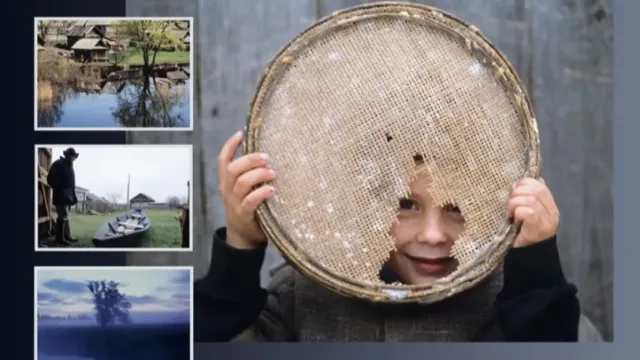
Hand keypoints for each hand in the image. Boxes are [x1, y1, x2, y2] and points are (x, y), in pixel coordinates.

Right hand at [217, 131, 275, 248]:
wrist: (243, 237)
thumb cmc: (249, 208)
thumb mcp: (244, 190)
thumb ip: (250, 174)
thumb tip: (269, 155)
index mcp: (226, 181)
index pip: (223, 160)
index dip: (230, 145)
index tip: (241, 133)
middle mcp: (227, 190)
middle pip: (233, 168)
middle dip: (250, 160)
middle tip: (267, 157)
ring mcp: (234, 202)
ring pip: (242, 182)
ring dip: (259, 174)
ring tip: (273, 173)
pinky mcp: (244, 214)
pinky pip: (250, 201)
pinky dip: (262, 193)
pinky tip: (272, 189)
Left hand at [507, 177, 559, 247]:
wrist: (530, 256)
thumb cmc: (525, 232)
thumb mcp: (529, 212)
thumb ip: (532, 197)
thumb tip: (536, 178)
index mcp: (550, 205)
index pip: (539, 185)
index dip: (524, 183)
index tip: (513, 190)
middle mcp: (552, 211)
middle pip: (535, 190)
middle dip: (518, 192)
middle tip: (510, 203)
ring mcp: (547, 220)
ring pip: (530, 199)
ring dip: (515, 203)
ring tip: (510, 212)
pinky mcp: (538, 227)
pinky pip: (528, 212)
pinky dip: (518, 212)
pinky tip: (513, 218)